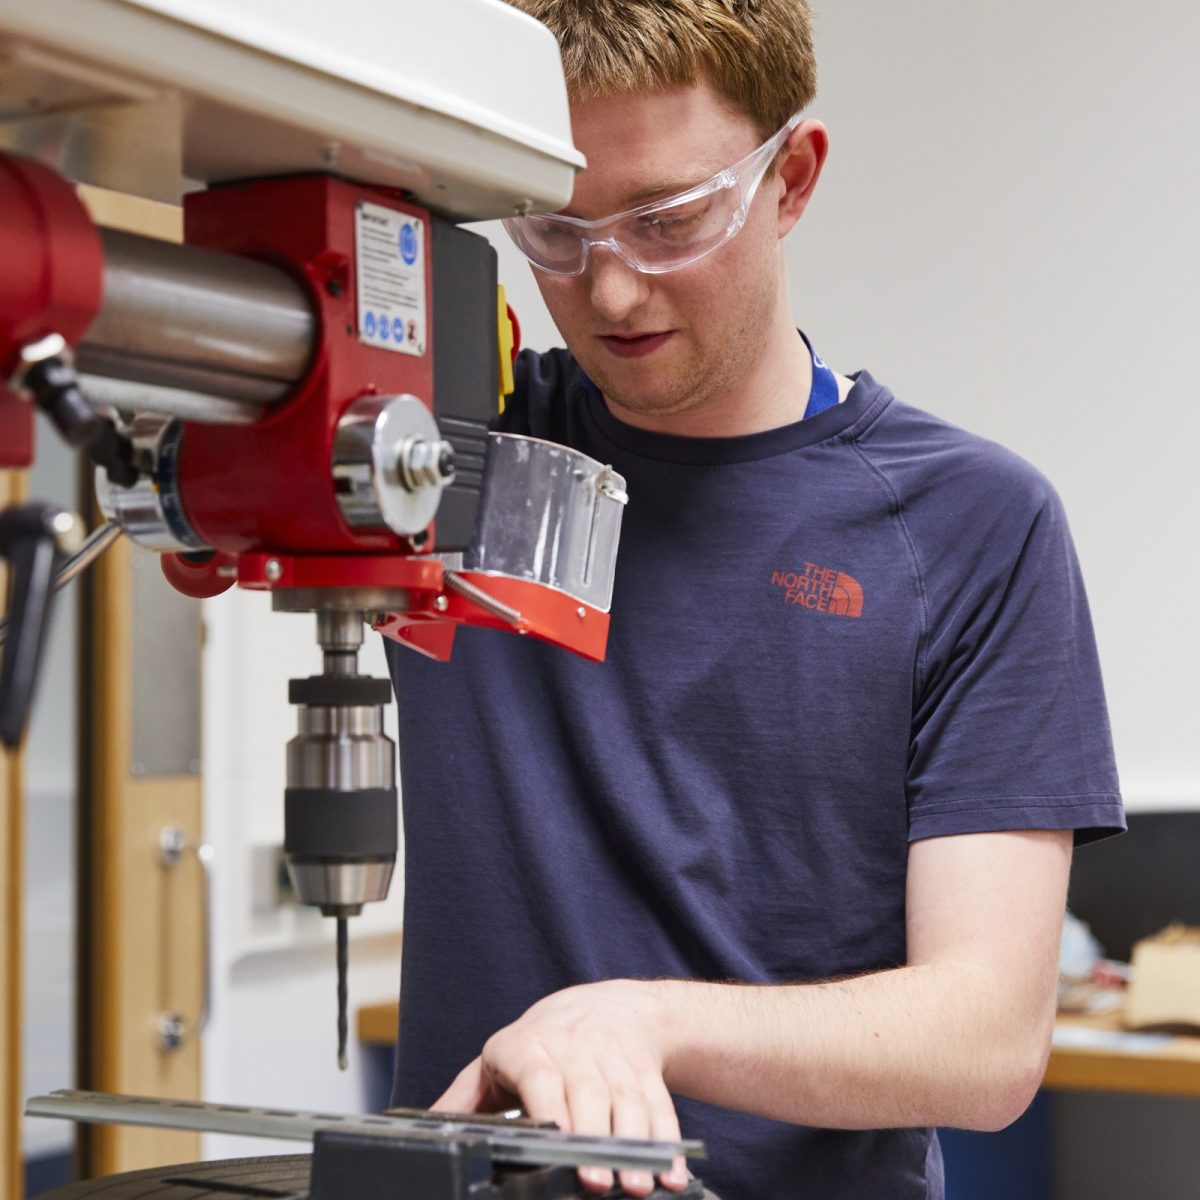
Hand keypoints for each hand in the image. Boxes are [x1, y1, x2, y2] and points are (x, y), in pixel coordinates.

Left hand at [432, 979, 689, 1195]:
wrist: (602, 1006)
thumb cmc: (539, 1044)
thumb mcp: (496, 1061)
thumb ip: (463, 1100)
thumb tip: (424, 1135)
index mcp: (527, 1046)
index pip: (540, 1075)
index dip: (552, 1109)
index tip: (559, 1145)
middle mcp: (573, 1045)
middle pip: (588, 1093)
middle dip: (595, 1140)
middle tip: (596, 1184)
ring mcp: (613, 1054)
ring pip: (627, 1099)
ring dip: (636, 1145)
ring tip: (636, 1186)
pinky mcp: (644, 1066)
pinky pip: (659, 1103)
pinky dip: (667, 1140)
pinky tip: (669, 1171)